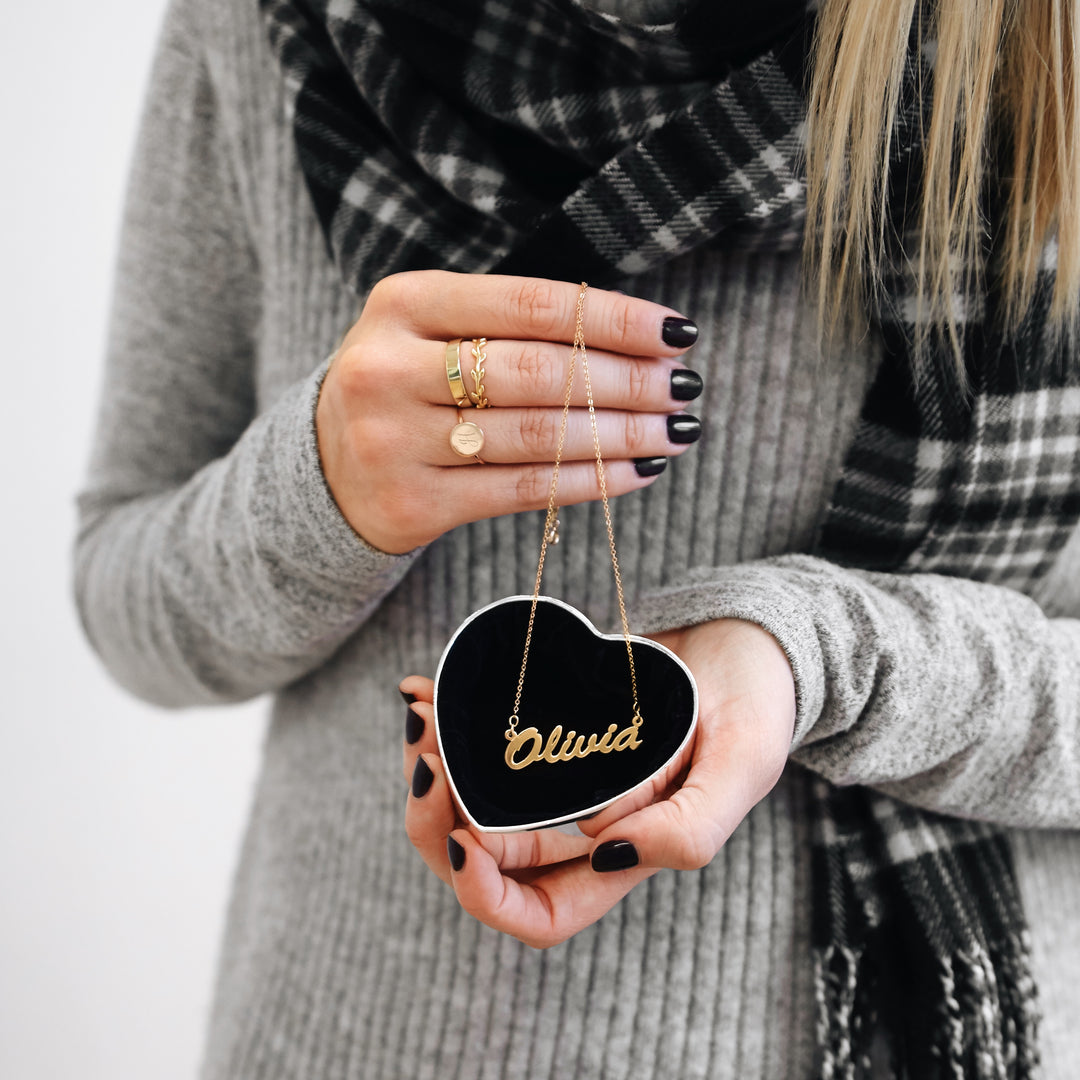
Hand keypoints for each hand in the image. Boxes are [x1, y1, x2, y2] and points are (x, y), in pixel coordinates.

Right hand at [317, 271, 701, 553]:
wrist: (327, 465)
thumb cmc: (407, 383)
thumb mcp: (434, 329)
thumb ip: (513, 325)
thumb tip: (638, 341)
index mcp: (404, 302)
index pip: (530, 304)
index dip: (612, 319)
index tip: (675, 332)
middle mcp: (389, 368)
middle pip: (536, 372)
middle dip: (625, 381)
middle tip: (684, 387)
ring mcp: (395, 440)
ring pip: (535, 436)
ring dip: (620, 435)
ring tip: (674, 432)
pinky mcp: (412, 503)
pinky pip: (522, 490)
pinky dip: (590, 482)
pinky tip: (636, 473)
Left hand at [399, 618, 795, 947]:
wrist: (744, 640)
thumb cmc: (755, 705)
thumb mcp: (745, 763)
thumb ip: (692, 824)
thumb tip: (606, 851)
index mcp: (625, 854)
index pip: (541, 911)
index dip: (488, 895)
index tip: (461, 839)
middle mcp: (580, 824)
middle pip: (485, 858)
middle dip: (438, 819)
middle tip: (425, 759)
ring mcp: (560, 774)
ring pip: (474, 798)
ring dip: (435, 767)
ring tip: (421, 714)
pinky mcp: (550, 727)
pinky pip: (485, 736)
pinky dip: (447, 716)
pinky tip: (419, 686)